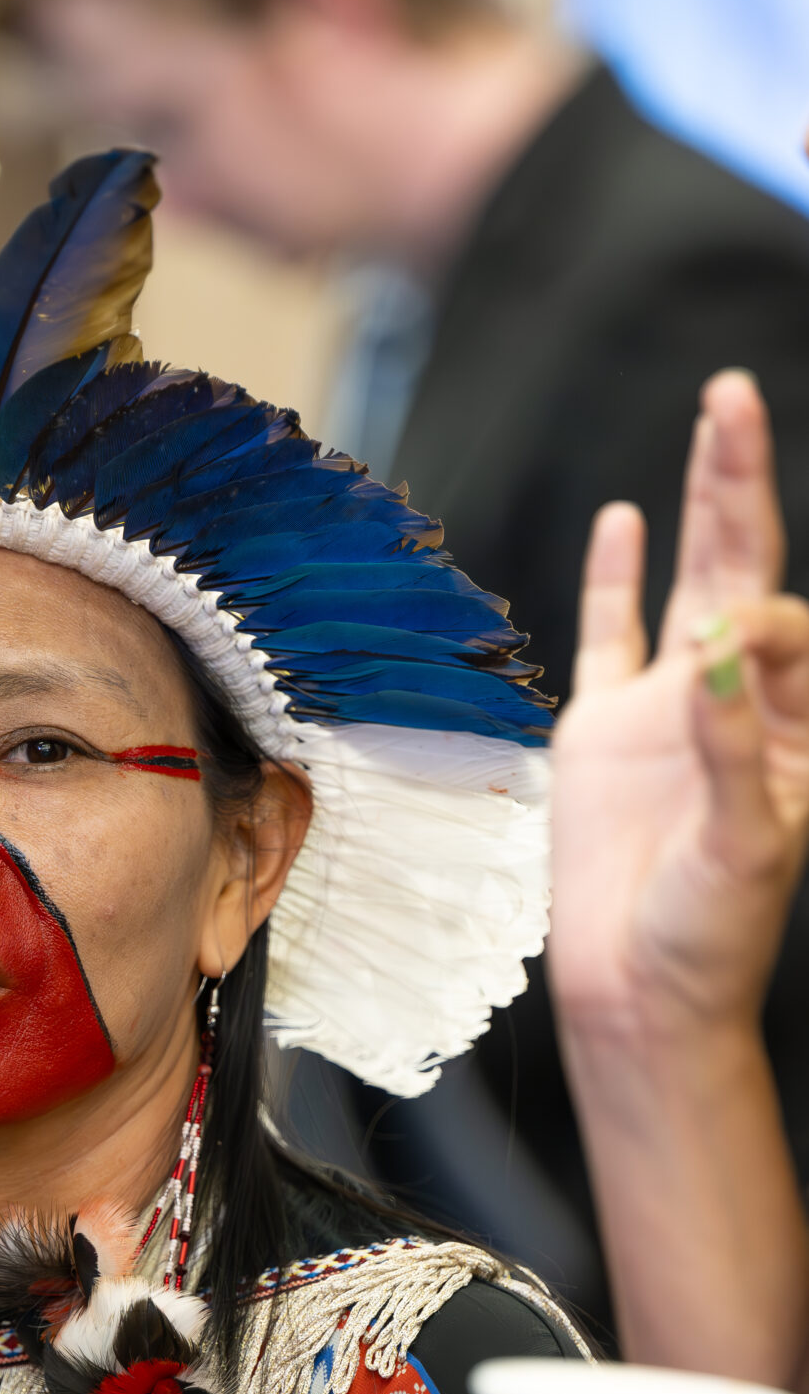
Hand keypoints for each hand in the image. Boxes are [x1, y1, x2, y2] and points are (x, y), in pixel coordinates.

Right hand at [548, 369, 808, 1041]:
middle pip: (747, 567)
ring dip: (701, 503)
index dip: (760, 627)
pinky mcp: (605, 734)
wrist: (638, 995)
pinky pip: (612, 637)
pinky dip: (617, 577)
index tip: (728, 661)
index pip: (780, 629)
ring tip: (713, 420)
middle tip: (731, 398)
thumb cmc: (709, 934)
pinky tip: (626, 518)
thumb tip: (716, 652)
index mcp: (789, 727)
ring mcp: (669, 711)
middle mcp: (736, 701)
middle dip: (742, 482)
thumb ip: (730, 746)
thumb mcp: (743, 845)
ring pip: (691, 582)